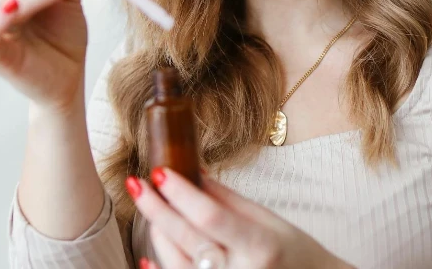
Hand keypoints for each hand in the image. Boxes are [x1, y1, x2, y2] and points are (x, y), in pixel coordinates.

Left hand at [126, 167, 352, 268]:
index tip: (160, 172)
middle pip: (187, 239)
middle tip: (137, 184)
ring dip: (157, 234)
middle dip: (157, 209)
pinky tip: (147, 256)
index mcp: (260, 246)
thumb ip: (227, 200)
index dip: (181, 194)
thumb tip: (191, 171)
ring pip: (176, 264)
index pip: (211, 217)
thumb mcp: (268, 220)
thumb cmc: (294, 252)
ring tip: (149, 208)